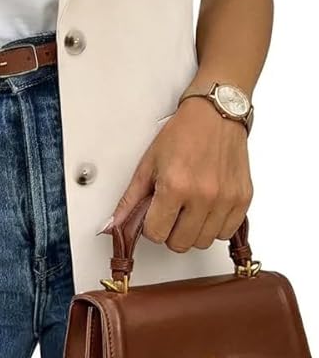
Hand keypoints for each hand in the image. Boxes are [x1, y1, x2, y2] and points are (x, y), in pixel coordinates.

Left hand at [106, 97, 252, 251]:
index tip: (154, 214)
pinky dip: (215, 226)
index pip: (156, 234)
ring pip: (203, 242)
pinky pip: (226, 232)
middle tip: (171, 211)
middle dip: (170, 231)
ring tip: (189, 208)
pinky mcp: (243, 199)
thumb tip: (115, 225)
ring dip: (193, 231)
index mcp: (175, 185)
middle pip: (180, 243)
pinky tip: (207, 208)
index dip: (151, 226)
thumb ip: (130, 199)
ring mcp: (225, 199)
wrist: (216, 114)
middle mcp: (203, 195)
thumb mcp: (148, 163)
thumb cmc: (183, 133)